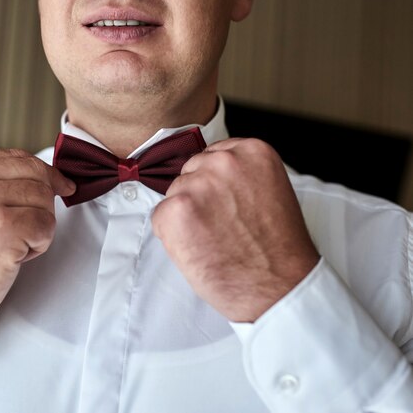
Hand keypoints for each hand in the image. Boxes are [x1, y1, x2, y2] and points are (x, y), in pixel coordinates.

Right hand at [0, 149, 74, 334]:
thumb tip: (49, 175)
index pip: (18, 157)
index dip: (44, 174)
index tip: (60, 187)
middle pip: (36, 175)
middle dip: (42, 204)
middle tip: (24, 229)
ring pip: (45, 200)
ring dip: (38, 227)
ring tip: (9, 245)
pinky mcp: (2, 228)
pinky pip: (46, 225)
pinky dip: (39, 245)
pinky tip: (13, 256)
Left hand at [152, 138, 318, 322]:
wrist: (279, 288)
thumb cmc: (277, 248)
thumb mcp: (270, 191)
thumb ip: (241, 175)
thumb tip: (209, 175)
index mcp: (252, 151)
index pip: (212, 156)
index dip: (215, 186)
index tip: (226, 205)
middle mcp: (224, 161)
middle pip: (190, 173)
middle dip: (198, 199)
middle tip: (220, 227)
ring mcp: (198, 184)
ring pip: (174, 195)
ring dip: (185, 219)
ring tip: (213, 241)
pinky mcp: (176, 210)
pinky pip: (159, 218)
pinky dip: (171, 238)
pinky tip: (199, 250)